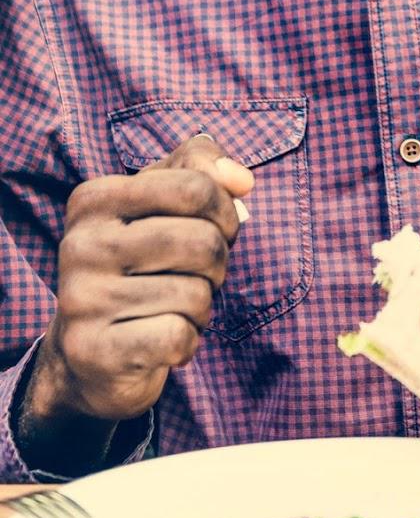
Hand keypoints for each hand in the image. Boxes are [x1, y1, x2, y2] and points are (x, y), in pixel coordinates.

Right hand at [17, 135, 252, 472]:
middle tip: (194, 275)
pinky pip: (179, 336)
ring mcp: (81, 299)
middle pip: (203, 243)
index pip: (195, 188)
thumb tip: (241, 179)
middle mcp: (79, 244)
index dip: (225, 213)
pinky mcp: (93, 350)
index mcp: (94, 198)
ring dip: (201, 305)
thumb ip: (203, 167)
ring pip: (196, 294)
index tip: (215, 229)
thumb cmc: (145, 263)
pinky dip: (188, 340)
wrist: (93, 351)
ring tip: (170, 306)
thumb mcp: (165, 202)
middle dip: (217, 264)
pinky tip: (161, 338)